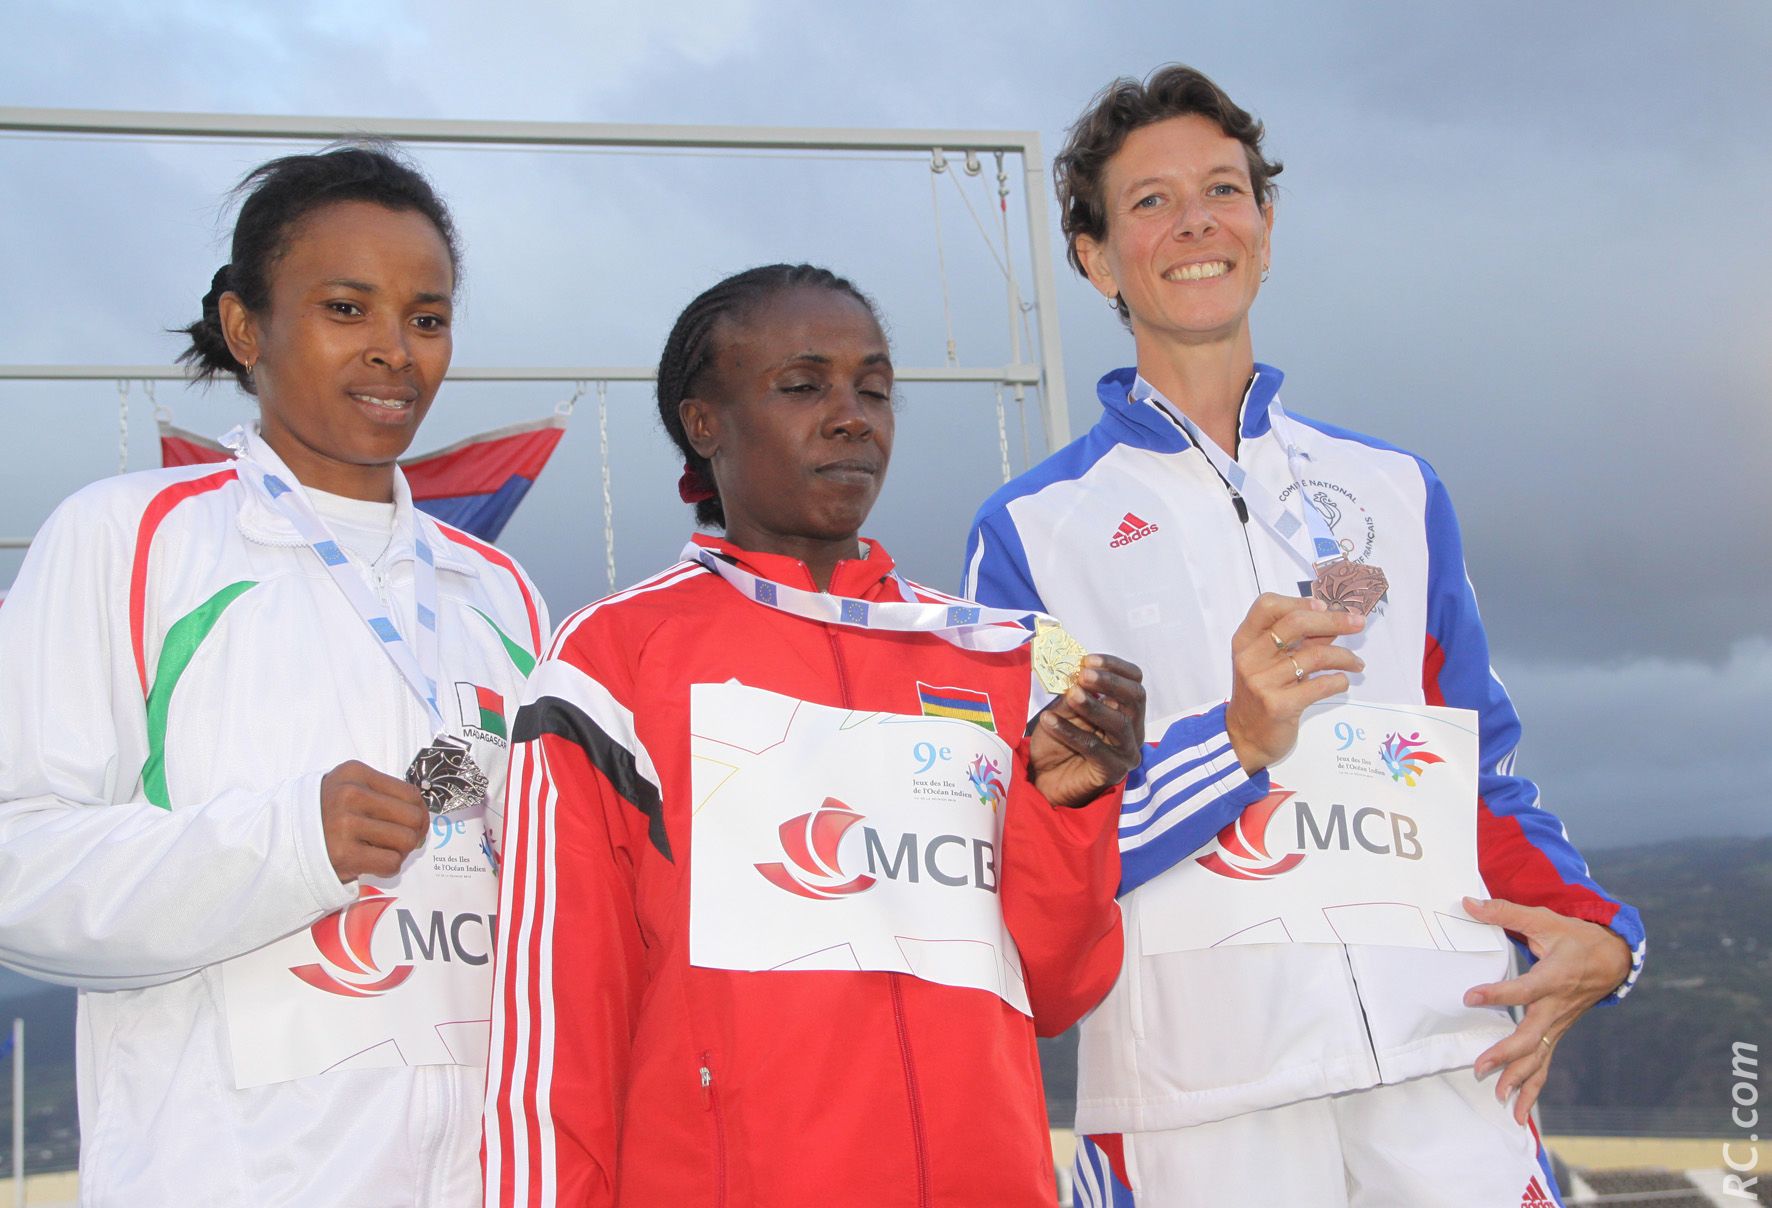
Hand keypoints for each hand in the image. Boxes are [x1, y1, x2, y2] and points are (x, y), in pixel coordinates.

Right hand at [320, 761, 428, 882]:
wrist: (283, 840)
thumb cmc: (324, 814)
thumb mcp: (347, 787)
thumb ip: (382, 794)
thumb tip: (422, 817)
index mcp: (355, 774)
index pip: (410, 793)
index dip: (420, 812)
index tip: (414, 823)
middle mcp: (350, 795)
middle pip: (413, 817)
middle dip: (415, 833)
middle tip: (403, 841)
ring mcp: (345, 824)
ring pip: (406, 841)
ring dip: (401, 851)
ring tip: (384, 851)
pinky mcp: (343, 854)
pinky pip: (391, 863)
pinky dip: (388, 867)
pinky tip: (372, 862)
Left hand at [1028, 654, 1145, 809]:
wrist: (1044, 781)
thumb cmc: (1057, 744)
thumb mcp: (1063, 711)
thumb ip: (1073, 693)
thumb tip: (1077, 671)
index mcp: (1125, 711)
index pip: (1134, 682)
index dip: (1115, 667)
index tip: (1088, 659)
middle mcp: (1133, 731)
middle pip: (1135, 699)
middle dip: (1110, 682)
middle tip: (1083, 674)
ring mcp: (1126, 753)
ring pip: (1119, 723)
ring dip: (1093, 706)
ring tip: (1071, 693)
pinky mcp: (1112, 772)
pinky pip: (1094, 748)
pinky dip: (1070, 732)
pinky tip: (1049, 720)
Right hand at [1224, 593, 1365, 771]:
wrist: (1245, 738)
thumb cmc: (1260, 695)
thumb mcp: (1269, 663)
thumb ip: (1297, 641)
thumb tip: (1334, 621)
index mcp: (1244, 641)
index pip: (1267, 605)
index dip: (1298, 601)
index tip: (1323, 606)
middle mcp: (1250, 658)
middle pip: (1295, 623)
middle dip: (1333, 620)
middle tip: (1358, 623)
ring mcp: (1263, 682)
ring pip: (1315, 656)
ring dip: (1344, 656)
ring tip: (1356, 663)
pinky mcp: (1279, 705)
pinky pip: (1320, 685)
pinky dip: (1338, 681)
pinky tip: (1342, 681)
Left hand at [1462, 896, 1633, 1123]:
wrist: (1613, 958)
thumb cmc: (1574, 937)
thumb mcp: (1544, 919)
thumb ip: (1504, 912)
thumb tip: (1467, 902)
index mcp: (1554, 977)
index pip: (1524, 989)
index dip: (1498, 994)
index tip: (1470, 996)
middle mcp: (1557, 1006)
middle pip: (1533, 1036)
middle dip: (1507, 1053)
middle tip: (1479, 1065)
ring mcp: (1559, 1024)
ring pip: (1540, 1057)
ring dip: (1519, 1079)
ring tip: (1497, 1097)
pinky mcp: (1557, 1032)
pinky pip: (1545, 1064)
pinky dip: (1532, 1088)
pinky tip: (1517, 1110)